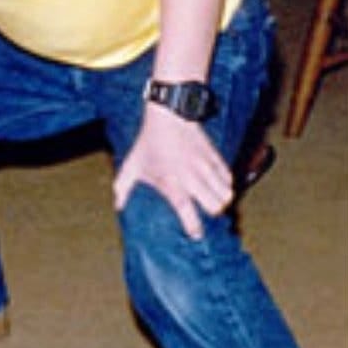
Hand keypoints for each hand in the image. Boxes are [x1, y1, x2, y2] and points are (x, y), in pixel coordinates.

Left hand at [113, 104, 232, 239]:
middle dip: (213, 212)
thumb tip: (118, 205)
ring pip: (226, 193)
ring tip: (214, 199)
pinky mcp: (214, 155)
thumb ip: (124, 186)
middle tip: (206, 210)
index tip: (196, 234)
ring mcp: (205, 166)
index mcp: (171, 181)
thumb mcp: (133, 163)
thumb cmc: (149, 140)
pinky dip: (226, 183)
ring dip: (221, 199)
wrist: (168, 113)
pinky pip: (229, 177)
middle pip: (216, 206)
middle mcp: (192, 176)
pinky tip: (218, 184)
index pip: (187, 210)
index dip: (193, 226)